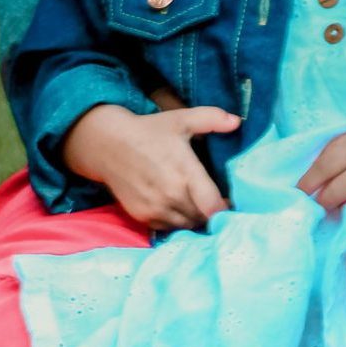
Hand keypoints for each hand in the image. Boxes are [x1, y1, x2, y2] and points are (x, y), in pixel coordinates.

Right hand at [62, 103, 236, 229]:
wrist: (108, 145)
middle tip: (217, 201)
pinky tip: (180, 207)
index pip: (214, 206)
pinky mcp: (141, 216)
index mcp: (186, 173)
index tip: (231, 200)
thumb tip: (237, 122)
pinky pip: (167, 228)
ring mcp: (155, 208)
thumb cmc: (150, 131)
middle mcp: (171, 196)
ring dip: (196, 218)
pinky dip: (177, 222)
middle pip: (203, 218)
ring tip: (200, 205)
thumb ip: (213, 118)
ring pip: (186, 225)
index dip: (227, 208)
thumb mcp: (183, 118)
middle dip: (213, 212)